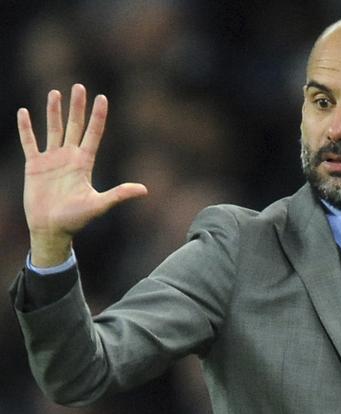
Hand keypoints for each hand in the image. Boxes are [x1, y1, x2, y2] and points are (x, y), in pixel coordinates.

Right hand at [18, 84, 147, 266]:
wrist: (52, 229)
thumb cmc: (76, 219)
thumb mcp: (99, 205)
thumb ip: (119, 194)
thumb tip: (144, 190)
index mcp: (84, 163)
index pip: (93, 134)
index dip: (98, 116)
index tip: (102, 98)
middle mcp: (69, 157)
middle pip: (74, 126)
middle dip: (77, 107)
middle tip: (79, 86)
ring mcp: (51, 160)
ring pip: (53, 129)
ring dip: (53, 111)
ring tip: (55, 92)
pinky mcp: (34, 166)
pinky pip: (29, 143)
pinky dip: (26, 128)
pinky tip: (24, 112)